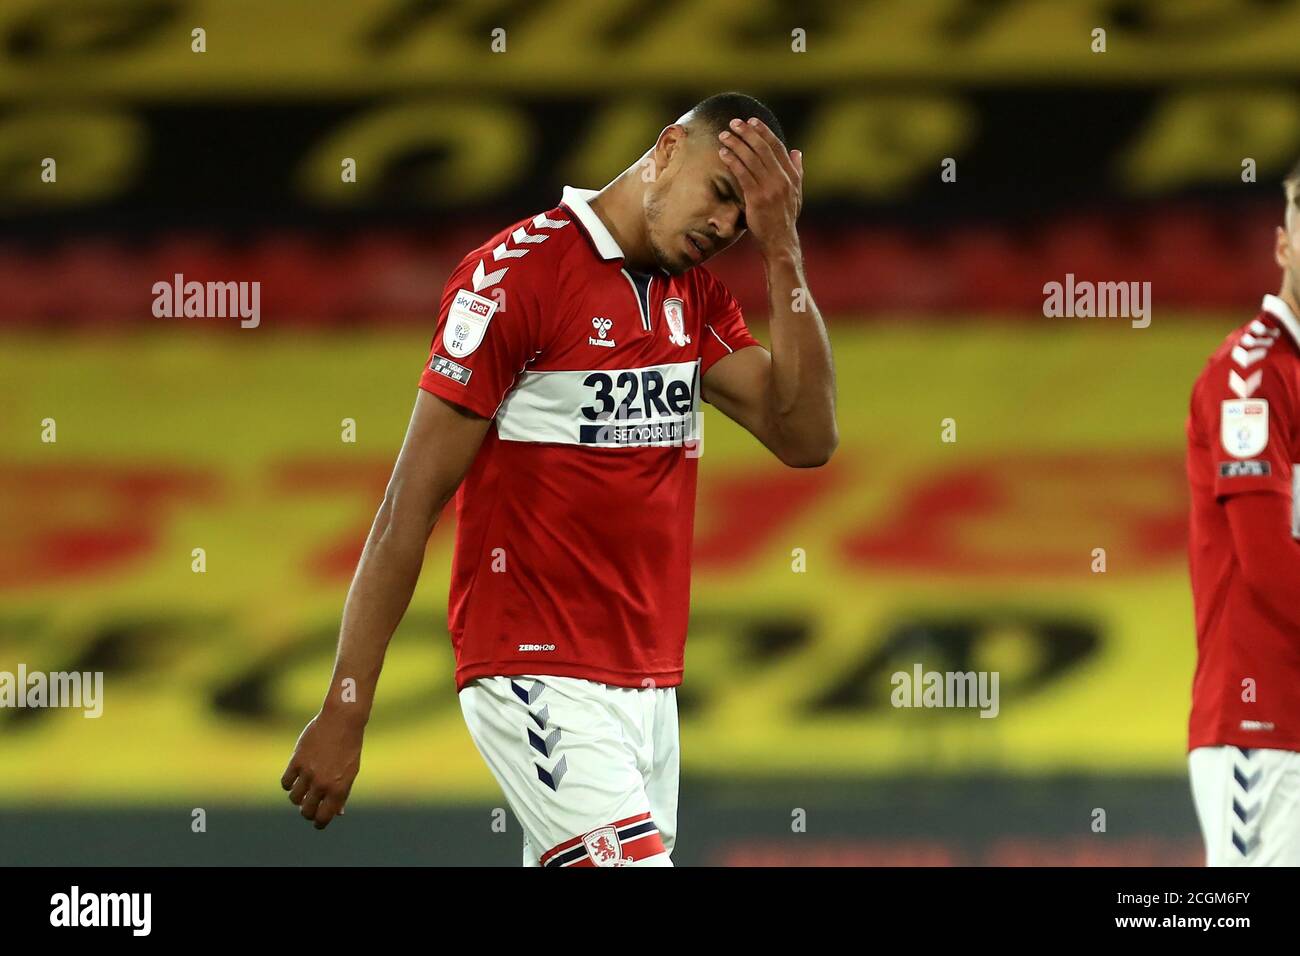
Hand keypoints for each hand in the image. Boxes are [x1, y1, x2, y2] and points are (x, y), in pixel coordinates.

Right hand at [281, 709, 362, 829]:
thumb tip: (338, 814)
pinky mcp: (297, 761)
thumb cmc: (349, 747)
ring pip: (294, 798)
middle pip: (306, 811)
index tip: (317, 821)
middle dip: (307, 812)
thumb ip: (343, 794)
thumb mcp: (351, 772)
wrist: (342, 721)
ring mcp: (308, 772)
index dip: (319, 823)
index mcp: (339, 789)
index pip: (323, 817)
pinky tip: (295, 778)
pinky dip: (288, 784)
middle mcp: (323, 784)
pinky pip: (285, 782)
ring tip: (303, 790)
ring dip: (297, 798)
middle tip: (308, 806)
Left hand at [716, 117, 802, 254]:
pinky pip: (743, 174)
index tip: (752, 121)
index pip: (777, 147)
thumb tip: (797, 152)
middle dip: (747, 133)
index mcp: (791, 176)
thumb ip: (797, 171)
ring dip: (736, 144)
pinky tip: (723, 153)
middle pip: (763, 148)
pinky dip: (732, 161)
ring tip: (724, 135)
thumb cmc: (784, 218)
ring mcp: (770, 188)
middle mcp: (782, 179)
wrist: (780, 241)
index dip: (764, 132)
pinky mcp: (757, 198)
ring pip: (751, 159)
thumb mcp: (796, 193)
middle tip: (734, 123)